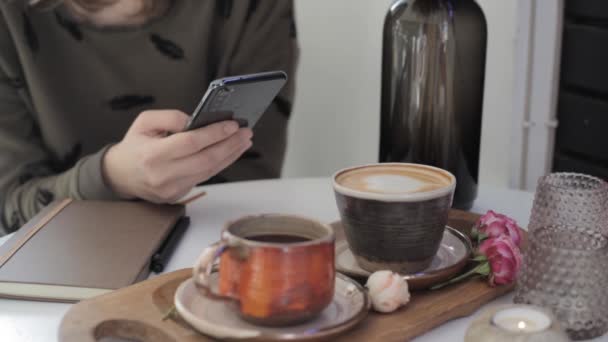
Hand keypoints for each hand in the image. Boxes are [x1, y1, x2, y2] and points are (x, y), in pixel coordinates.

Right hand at [102, 110, 251, 202]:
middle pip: (206, 160)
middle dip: (230, 145)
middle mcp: (163, 175)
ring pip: (209, 171)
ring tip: (244, 141)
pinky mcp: (178, 195)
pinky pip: (205, 177)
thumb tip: (197, 121)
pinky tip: (231, 152)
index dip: (214, 133)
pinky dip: (221, 163)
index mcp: (152, 155)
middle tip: (246, 132)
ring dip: (231, 155)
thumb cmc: (134, 145)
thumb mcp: (144, 122)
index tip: (232, 124)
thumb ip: (171, 117)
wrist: (120, 175)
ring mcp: (172, 188)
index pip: (191, 143)